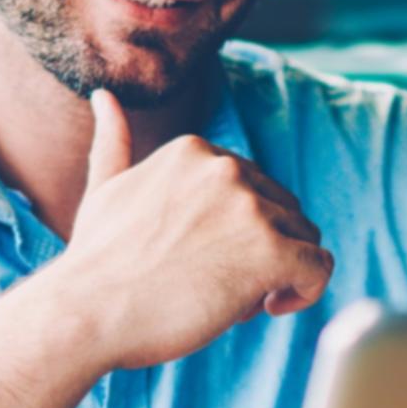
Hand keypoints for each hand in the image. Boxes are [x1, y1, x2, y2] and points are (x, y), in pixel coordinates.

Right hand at [46, 89, 333, 368]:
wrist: (87, 311)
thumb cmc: (95, 262)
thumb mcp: (104, 188)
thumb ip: (113, 143)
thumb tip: (103, 96)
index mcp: (194, 150)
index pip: (251, 188)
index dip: (237, 230)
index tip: (205, 259)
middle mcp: (227, 168)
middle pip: (282, 211)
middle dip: (261, 251)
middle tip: (217, 284)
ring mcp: (250, 208)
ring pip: (304, 239)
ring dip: (280, 273)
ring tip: (234, 299)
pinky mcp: (269, 251)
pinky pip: (318, 269)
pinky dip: (306, 292)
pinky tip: (268, 306)